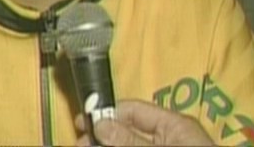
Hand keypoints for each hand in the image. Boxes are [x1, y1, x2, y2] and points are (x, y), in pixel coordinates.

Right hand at [75, 99, 214, 145]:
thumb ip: (131, 141)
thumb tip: (100, 124)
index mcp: (174, 127)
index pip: (135, 110)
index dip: (107, 114)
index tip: (82, 123)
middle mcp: (169, 140)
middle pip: (128, 133)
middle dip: (103, 138)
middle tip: (79, 144)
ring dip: (108, 146)